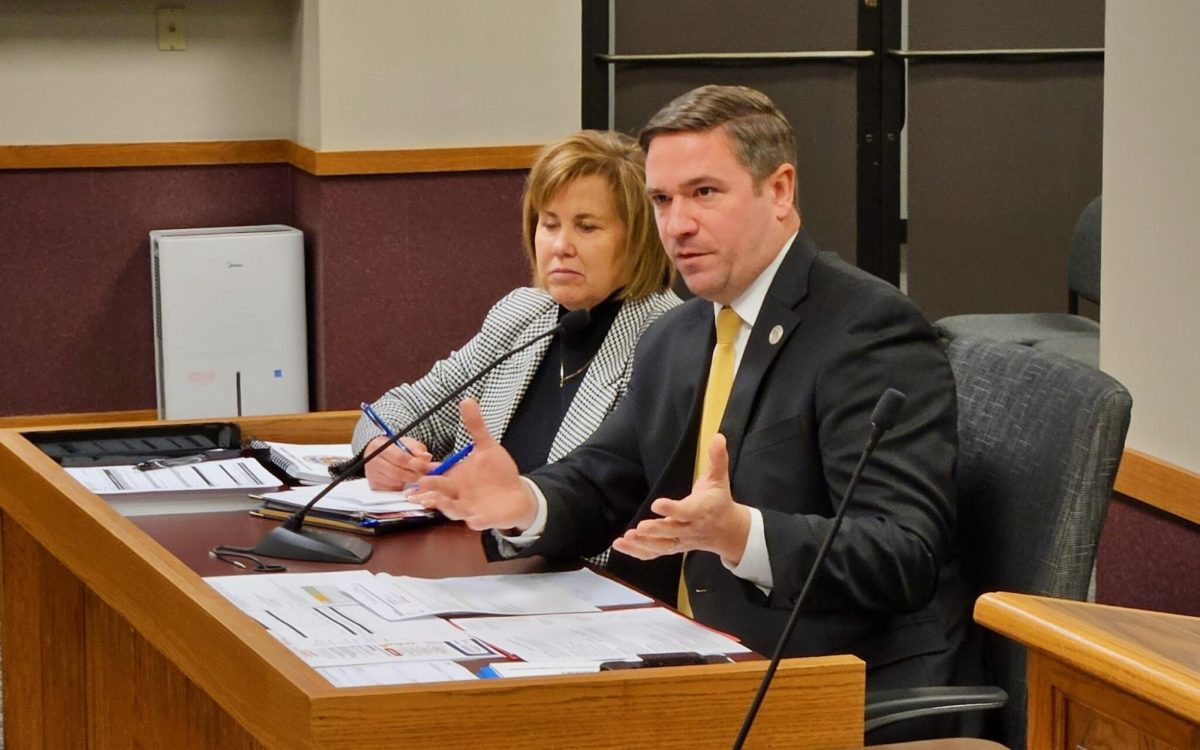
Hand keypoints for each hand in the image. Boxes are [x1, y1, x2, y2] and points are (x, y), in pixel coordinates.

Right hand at [363, 436, 431, 489]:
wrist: (380, 453)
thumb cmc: (395, 447)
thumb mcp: (407, 443)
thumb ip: (417, 449)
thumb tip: (427, 458)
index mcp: (379, 446)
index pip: (400, 458)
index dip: (415, 464)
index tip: (426, 466)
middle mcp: (372, 460)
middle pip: (397, 472)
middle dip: (413, 474)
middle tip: (423, 474)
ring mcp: (371, 474)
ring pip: (395, 482)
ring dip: (408, 481)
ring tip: (415, 475)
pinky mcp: (373, 485)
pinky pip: (391, 489)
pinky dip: (401, 487)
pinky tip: (405, 480)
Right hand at [412, 399, 538, 531]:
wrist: (516, 492)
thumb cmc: (497, 472)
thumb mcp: (486, 447)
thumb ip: (475, 426)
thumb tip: (467, 400)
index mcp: (454, 477)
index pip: (433, 475)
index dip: (423, 473)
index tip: (415, 467)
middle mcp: (457, 494)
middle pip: (438, 493)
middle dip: (430, 490)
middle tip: (422, 484)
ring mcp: (469, 508)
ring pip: (453, 510)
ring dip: (445, 506)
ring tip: (440, 501)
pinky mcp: (484, 519)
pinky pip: (477, 522)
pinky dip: (475, 521)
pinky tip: (474, 519)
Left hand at [612, 433, 750, 564]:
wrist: (728, 532)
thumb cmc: (719, 501)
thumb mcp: (720, 478)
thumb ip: (717, 458)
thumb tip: (718, 437)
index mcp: (702, 510)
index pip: (687, 511)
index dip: (673, 509)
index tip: (657, 504)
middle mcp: (690, 528)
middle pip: (672, 532)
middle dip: (656, 531)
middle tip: (639, 528)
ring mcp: (681, 541)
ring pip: (661, 547)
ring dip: (642, 544)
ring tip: (625, 538)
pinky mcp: (672, 547)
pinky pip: (654, 554)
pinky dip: (637, 552)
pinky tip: (621, 546)